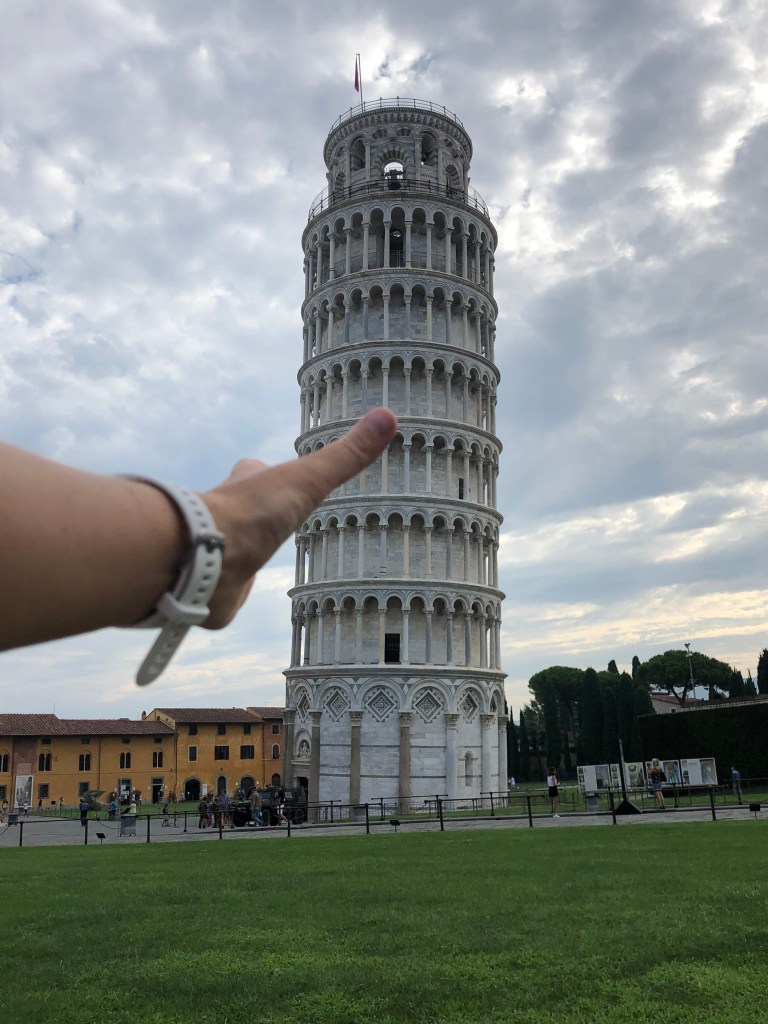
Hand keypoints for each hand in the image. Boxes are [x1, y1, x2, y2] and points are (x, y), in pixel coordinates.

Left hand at [200, 407, 396, 627]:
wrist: (205, 560)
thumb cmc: (254, 512)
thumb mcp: (309, 479)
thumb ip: (346, 455)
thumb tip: (388, 415)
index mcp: (246, 486)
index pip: (254, 468)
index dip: (263, 469)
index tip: (275, 471)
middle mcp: (227, 515)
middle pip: (238, 507)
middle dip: (251, 512)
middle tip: (269, 518)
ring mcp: (218, 552)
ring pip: (227, 547)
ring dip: (239, 551)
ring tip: (257, 557)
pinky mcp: (214, 589)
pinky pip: (221, 590)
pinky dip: (228, 592)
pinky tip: (236, 597)